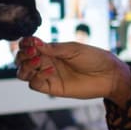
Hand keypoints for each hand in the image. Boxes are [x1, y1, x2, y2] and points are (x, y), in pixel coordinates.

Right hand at [14, 36, 130, 106]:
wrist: (108, 75)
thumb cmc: (94, 58)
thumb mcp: (73, 49)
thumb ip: (53, 48)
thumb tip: (34, 43)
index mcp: (50, 50)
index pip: (29, 46)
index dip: (24, 43)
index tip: (28, 41)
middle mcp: (46, 62)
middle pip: (22, 60)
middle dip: (22, 55)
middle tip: (33, 51)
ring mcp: (48, 75)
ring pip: (24, 73)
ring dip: (26, 66)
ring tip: (38, 60)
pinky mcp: (52, 88)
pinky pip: (35, 84)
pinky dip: (37, 76)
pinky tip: (50, 70)